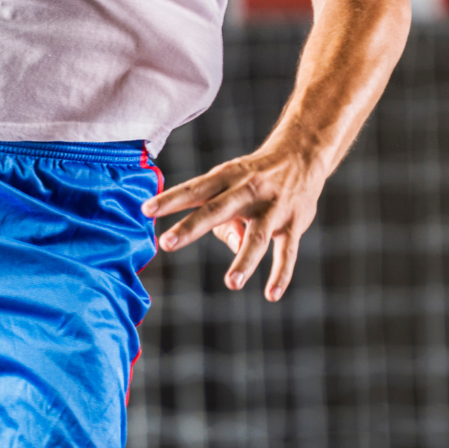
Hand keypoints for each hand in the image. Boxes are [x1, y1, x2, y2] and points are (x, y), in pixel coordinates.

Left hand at [141, 142, 325, 300]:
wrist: (303, 154)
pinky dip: (281, 274)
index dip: (171, 199)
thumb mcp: (234, 185)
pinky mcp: (293, 223)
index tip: (146, 210)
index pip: (195, 189)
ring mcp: (273, 207)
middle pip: (217, 209)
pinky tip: (271, 294)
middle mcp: (248, 190)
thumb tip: (231, 247)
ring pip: (257, 236)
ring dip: (245, 260)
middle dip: (192, 226)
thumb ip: (223, 218)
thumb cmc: (257, 176)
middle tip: (167, 242)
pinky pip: (288, 251)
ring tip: (231, 283)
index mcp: (228, 177)